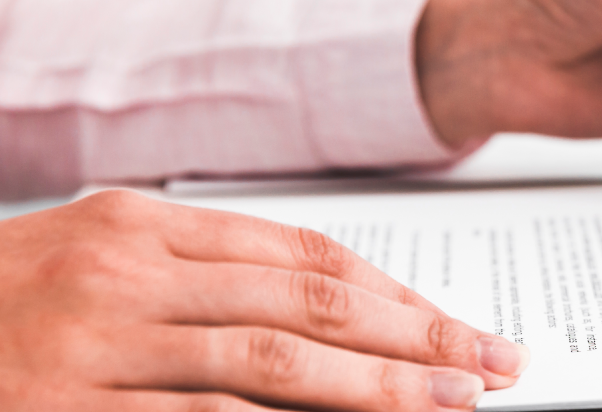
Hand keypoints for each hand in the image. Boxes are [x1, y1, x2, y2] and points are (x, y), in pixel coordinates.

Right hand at [0, 190, 527, 410]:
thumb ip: (205, 279)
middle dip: (418, 337)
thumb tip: (335, 309)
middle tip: (497, 363)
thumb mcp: (97, 261)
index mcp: (141, 222)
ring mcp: (90, 344)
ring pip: (269, 364)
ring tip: (454, 402)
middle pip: (309, 302)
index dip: (397, 293)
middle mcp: (123, 270)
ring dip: (376, 388)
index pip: (306, 255)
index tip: (463, 326)